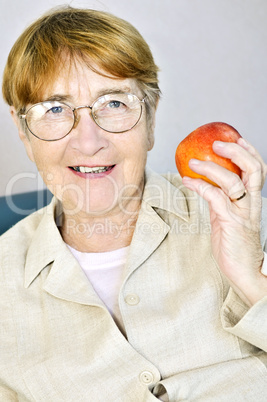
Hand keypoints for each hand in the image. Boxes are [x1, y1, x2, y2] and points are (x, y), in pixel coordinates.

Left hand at [182, 138, 266, 306]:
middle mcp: (251, 204)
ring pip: (233, 181)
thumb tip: (206, 187)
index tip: (237, 138)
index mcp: (253, 200)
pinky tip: (187, 181)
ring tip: (193, 161)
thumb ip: (222, 202)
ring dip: (211, 168)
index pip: (258, 170)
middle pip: (253, 169)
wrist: (245, 272)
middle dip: (236, 152)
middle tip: (216, 144)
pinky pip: (215, 198)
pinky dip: (200, 186)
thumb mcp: (228, 218)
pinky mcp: (231, 223)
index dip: (250, 152)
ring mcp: (242, 213)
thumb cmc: (235, 245)